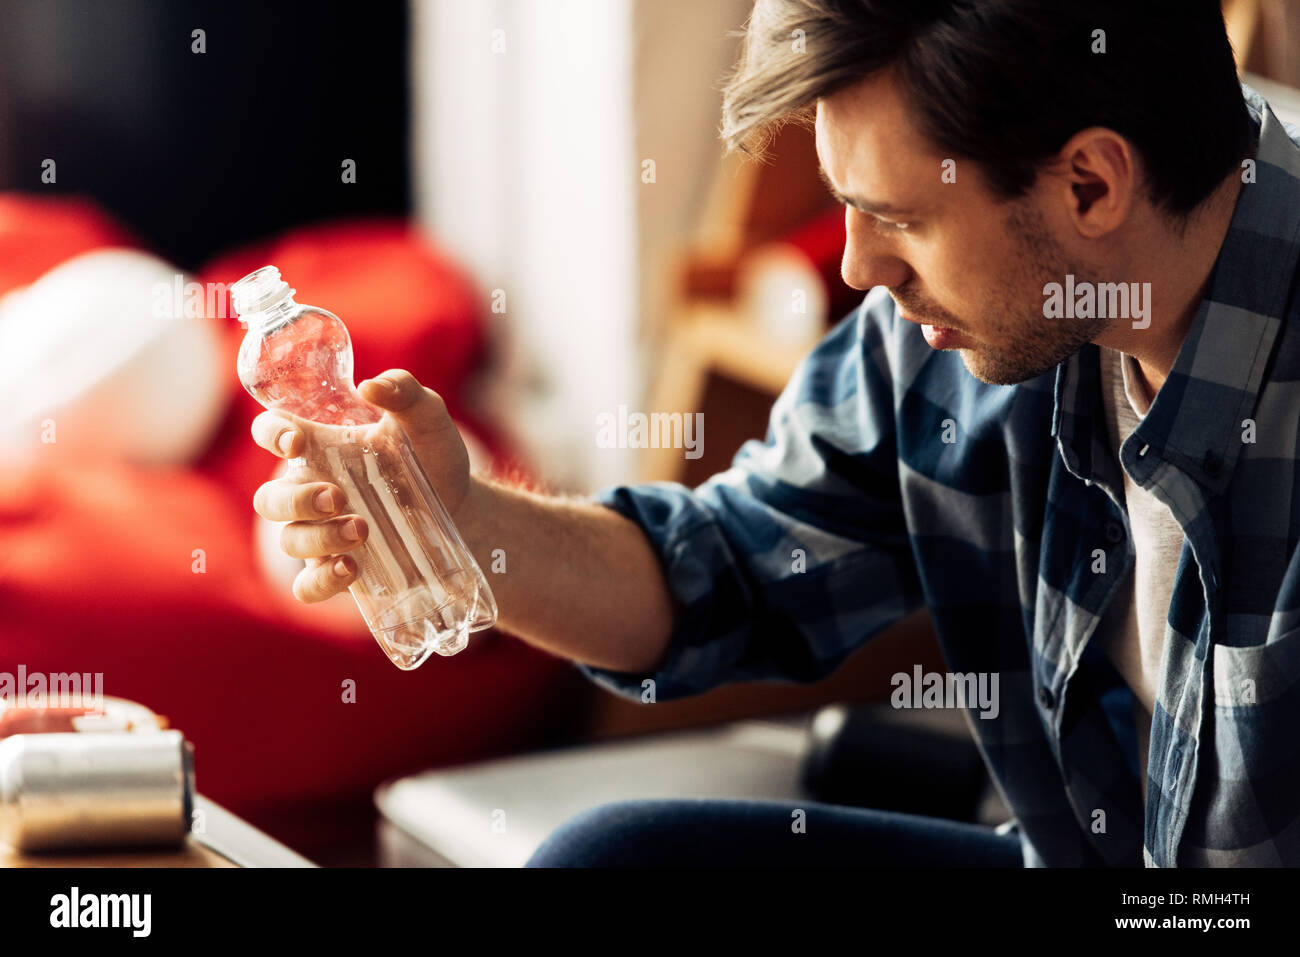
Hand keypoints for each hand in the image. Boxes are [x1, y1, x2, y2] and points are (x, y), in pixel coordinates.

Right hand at [250, 369, 472, 602]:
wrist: (463, 509)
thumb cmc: (434, 456)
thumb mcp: (428, 417)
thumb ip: (404, 391)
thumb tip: (372, 386)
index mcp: (321, 446)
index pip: (272, 433)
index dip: (271, 434)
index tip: (296, 442)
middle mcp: (312, 490)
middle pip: (269, 499)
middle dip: (296, 499)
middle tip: (338, 496)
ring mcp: (321, 532)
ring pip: (289, 541)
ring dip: (318, 538)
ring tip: (362, 529)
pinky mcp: (338, 570)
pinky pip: (306, 586)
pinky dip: (321, 581)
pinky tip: (351, 568)